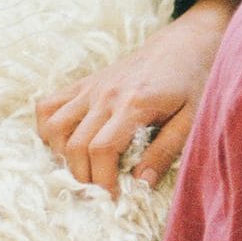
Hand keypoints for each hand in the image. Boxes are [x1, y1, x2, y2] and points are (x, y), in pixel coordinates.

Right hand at [34, 0, 241, 194]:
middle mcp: (106, 95)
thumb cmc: (194, 82)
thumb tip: (141, 183)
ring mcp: (91, 87)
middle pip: (75, 145)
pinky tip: (68, 142)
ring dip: (62, 155)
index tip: (113, 196)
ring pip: (53, 126)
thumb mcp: (191, 119)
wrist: (185, 44)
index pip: (102, 149)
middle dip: (83, 176)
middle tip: (101, 189)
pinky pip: (48, 106)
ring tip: (86, 166)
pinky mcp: (85, 83)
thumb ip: (165, 151)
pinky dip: (48, 128)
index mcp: (135, 104)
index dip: (103, 179)